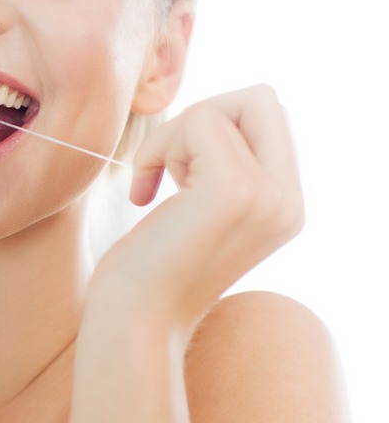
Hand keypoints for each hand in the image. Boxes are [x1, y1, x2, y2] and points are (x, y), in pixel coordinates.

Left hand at [89, 85, 303, 332]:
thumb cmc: (148, 271)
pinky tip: (142, 196)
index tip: (177, 172)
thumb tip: (212, 115)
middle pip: (261, 99)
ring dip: (171, 139)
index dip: (216, 126)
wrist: (133, 323)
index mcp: (286, 206)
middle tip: (167, 169)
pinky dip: (158, 148)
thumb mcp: (200, 213)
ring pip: (221, 109)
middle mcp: (289, 201)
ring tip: (156, 188)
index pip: (270, 117)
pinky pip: (199, 121)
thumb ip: (223, 169)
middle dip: (200, 119)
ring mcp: (268, 196)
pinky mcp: (234, 191)